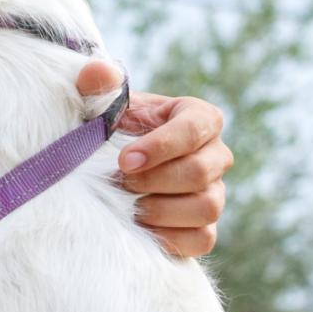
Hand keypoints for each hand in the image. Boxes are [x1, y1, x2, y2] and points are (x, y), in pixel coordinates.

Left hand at [76, 61, 230, 258]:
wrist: (108, 169)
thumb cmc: (110, 130)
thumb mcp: (102, 103)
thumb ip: (98, 83)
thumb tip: (97, 72)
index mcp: (198, 117)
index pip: (194, 129)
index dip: (160, 147)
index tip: (123, 160)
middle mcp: (215, 155)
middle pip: (200, 172)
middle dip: (155, 180)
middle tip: (120, 182)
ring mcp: (214, 192)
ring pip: (207, 207)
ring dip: (161, 209)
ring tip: (128, 205)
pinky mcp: (205, 227)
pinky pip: (202, 239)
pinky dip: (170, 237)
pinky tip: (140, 227)